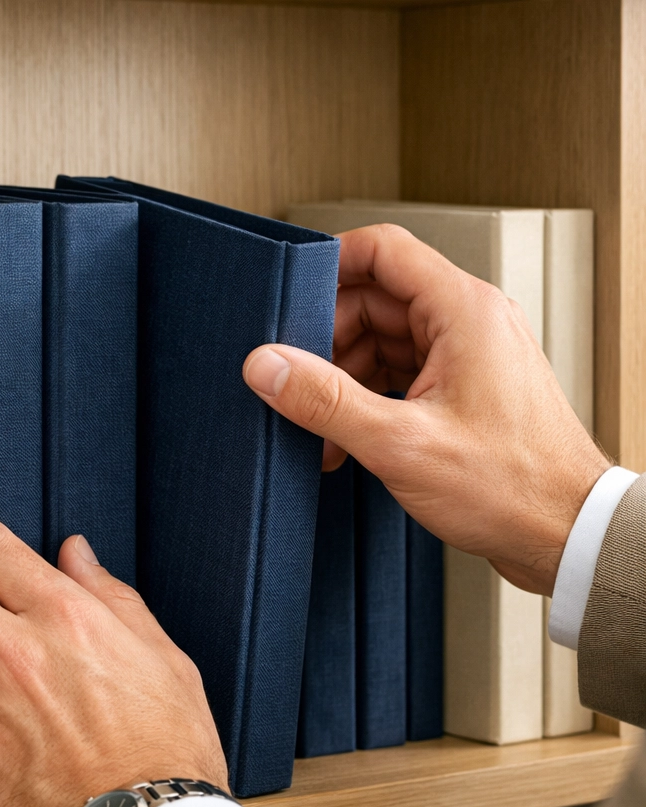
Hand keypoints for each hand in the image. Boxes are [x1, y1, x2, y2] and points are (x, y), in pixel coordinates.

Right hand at [242, 224, 610, 594]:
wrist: (563, 533)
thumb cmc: (512, 487)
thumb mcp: (400, 443)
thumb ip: (325, 400)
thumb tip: (267, 366)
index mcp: (463, 312)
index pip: (383, 250)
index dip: (331, 264)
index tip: (292, 294)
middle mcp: (469, 323)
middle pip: (375, 300)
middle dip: (328, 342)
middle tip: (298, 384)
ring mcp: (467, 357)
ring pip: (383, 341)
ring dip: (344, 380)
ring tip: (323, 429)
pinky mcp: (463, 390)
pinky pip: (400, 374)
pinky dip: (368, 400)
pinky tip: (347, 440)